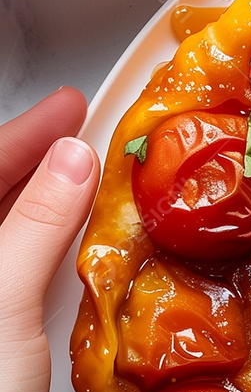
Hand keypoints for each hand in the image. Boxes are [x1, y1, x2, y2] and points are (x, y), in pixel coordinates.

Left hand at [0, 89, 99, 391]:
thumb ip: (35, 227)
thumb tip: (70, 163)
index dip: (19, 132)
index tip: (67, 107)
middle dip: (37, 161)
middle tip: (84, 132)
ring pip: (12, 241)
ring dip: (54, 209)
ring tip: (97, 180)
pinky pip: (31, 285)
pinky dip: (63, 260)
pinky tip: (89, 251)